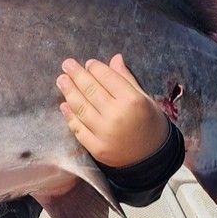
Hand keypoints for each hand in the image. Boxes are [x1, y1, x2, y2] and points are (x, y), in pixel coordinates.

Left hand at [57, 53, 167, 167]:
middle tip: (66, 65)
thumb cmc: (151, 124)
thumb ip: (126, 79)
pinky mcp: (97, 148)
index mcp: (132, 100)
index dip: (95, 68)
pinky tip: (64, 104)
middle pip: (91, 90)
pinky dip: (70, 116)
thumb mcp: (144, 98)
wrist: (154, 159)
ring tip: (61, 80)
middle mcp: (117, 115)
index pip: (107, 78)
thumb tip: (114, 58)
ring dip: (69, 92)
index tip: (87, 63)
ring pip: (81, 108)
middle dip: (76, 75)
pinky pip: (78, 129)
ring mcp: (105, 133)